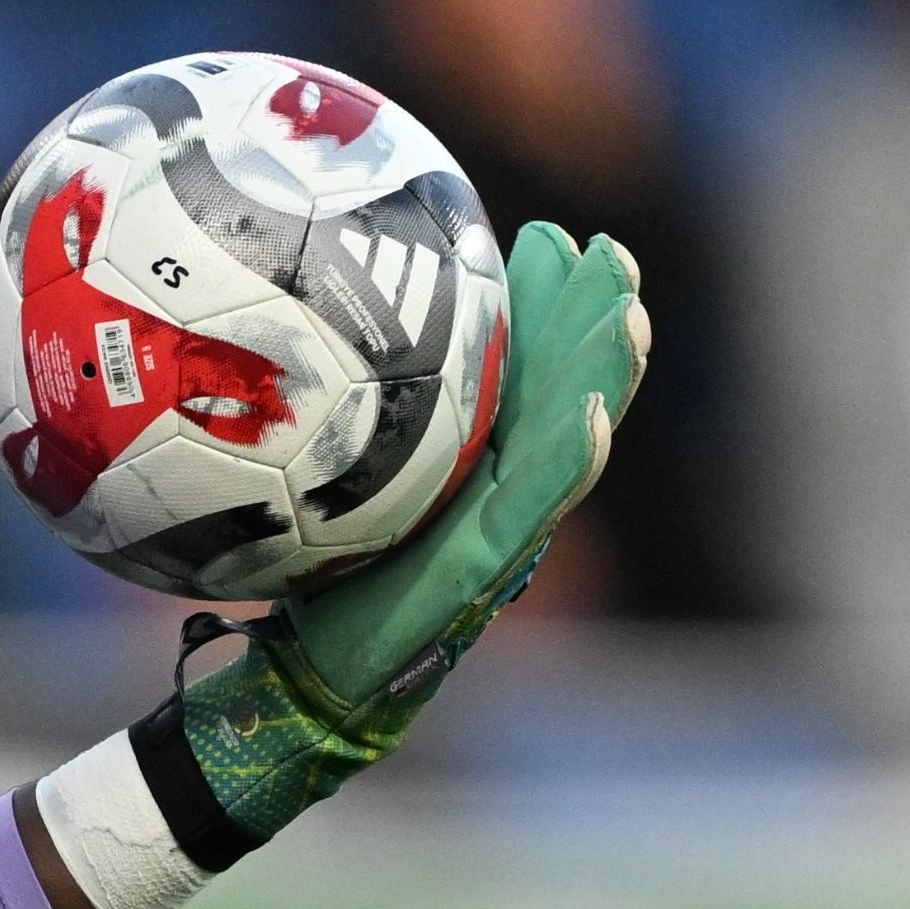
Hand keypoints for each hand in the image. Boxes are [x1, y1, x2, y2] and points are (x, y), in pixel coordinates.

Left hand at [178, 223, 649, 833]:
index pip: (520, 374)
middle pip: (563, 396)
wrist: (300, 669)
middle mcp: (495, 493)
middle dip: (595, 327)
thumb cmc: (308, 570)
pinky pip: (528, 511)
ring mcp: (497, 532)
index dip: (546, 311)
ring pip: (566, 444)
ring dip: (604, 380)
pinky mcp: (478, 571)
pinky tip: (589, 417)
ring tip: (625, 313)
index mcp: (468, 464)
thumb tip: (284, 318)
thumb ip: (332, 411)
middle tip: (609, 255)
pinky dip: (566, 464)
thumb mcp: (322, 472)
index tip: (552, 239)